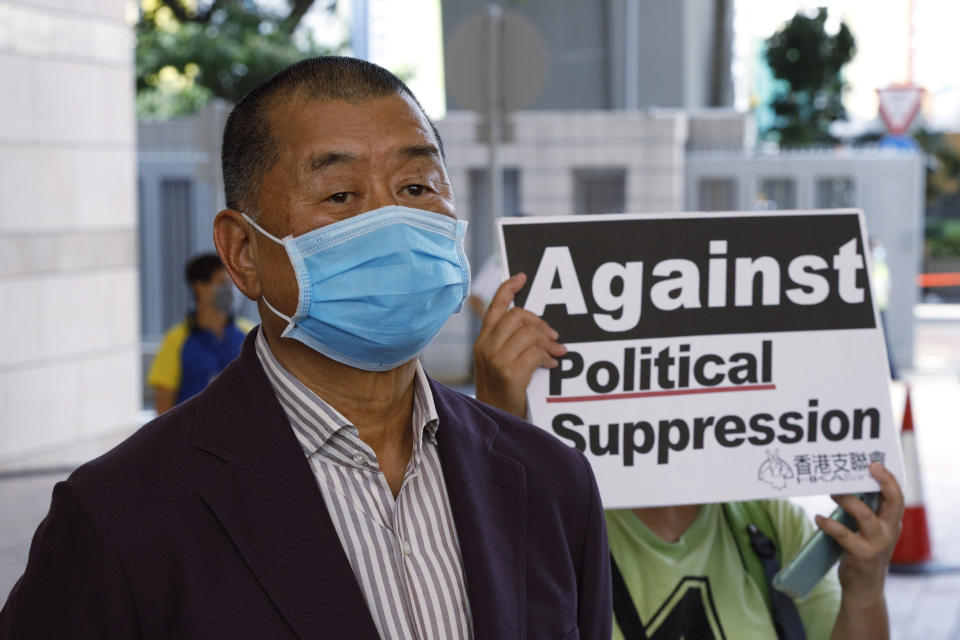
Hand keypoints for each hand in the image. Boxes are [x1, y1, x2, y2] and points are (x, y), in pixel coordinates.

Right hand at [473, 273, 566, 417]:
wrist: (495, 421)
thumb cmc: (501, 393)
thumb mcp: (497, 363)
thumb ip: (508, 342)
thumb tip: (535, 326)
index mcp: (482, 341)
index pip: (494, 306)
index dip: (508, 288)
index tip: (522, 277)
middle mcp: (485, 347)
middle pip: (517, 315)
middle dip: (540, 322)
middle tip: (553, 336)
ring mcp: (496, 360)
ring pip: (529, 333)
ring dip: (548, 341)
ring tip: (557, 352)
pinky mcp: (509, 373)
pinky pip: (535, 353)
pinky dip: (548, 357)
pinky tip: (551, 366)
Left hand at [817, 462, 903, 599]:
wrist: (865, 585)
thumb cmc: (862, 548)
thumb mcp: (868, 528)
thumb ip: (862, 509)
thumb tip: (842, 483)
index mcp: (891, 521)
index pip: (897, 496)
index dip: (889, 479)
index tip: (875, 463)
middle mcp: (889, 531)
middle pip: (893, 502)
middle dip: (883, 483)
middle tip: (867, 467)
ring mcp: (877, 544)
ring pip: (866, 517)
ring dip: (848, 501)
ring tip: (833, 492)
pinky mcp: (862, 555)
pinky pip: (844, 536)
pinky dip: (830, 525)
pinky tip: (818, 518)